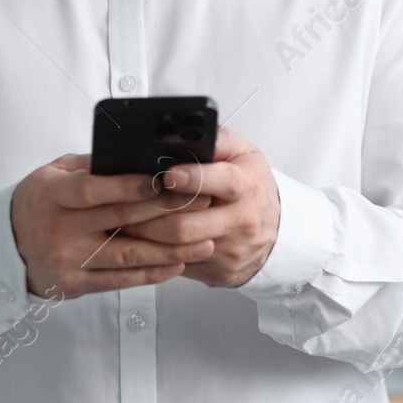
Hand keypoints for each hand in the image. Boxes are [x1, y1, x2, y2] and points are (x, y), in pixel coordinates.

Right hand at [10, 153, 216, 298]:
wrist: (5, 248)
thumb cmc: (40, 201)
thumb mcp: (54, 174)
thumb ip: (92, 166)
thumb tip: (139, 156)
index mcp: (52, 195)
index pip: (92, 190)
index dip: (127, 186)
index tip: (162, 180)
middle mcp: (59, 229)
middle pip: (120, 220)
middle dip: (165, 211)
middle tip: (203, 203)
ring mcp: (67, 260)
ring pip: (127, 256)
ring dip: (170, 250)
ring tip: (204, 242)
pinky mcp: (75, 285)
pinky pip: (120, 281)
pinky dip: (152, 274)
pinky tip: (178, 264)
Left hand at [123, 128, 280, 288]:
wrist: (278, 232)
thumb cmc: (253, 188)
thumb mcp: (245, 156)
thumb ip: (220, 140)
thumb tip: (192, 130)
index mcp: (248, 186)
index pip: (222, 182)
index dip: (193, 178)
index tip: (167, 175)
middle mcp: (242, 220)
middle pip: (187, 224)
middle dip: (149, 214)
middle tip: (125, 203)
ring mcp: (230, 250)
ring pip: (178, 249)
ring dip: (145, 236)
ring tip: (124, 221)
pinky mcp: (220, 271)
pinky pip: (180, 266)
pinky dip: (156, 255)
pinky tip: (141, 243)